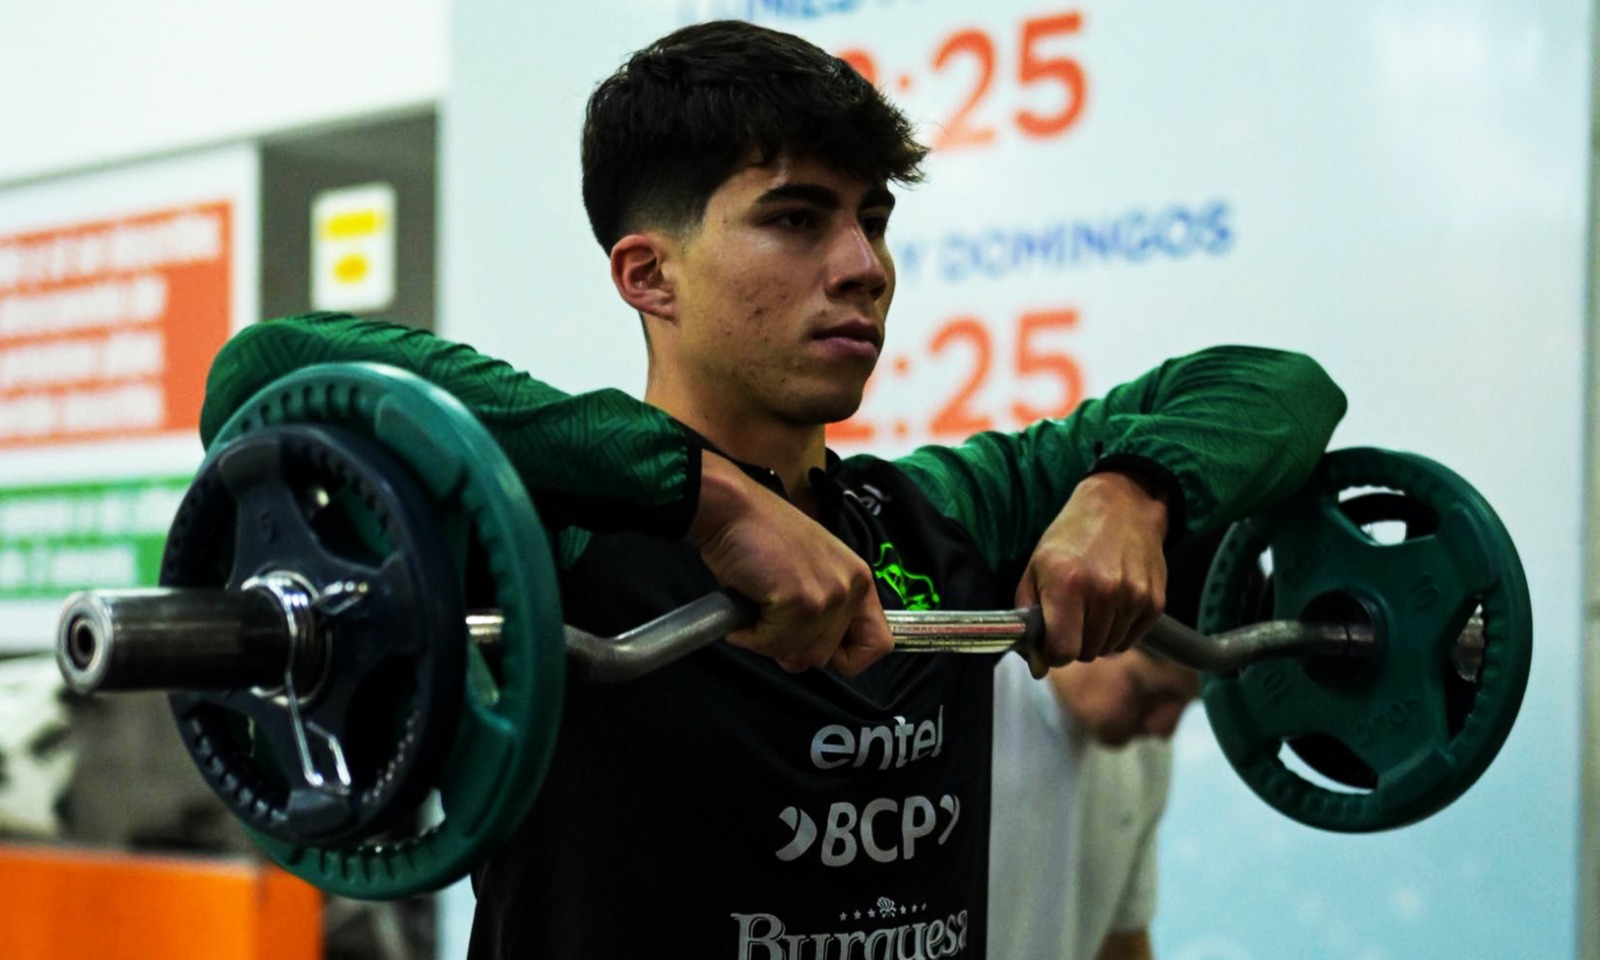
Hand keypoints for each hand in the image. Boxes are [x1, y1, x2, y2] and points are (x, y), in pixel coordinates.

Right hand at [686, 453, 893, 675]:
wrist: (732, 509)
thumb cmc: (760, 536)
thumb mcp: (810, 570)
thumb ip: (820, 610)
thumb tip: (801, 659)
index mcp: (859, 580)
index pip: (877, 644)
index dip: (846, 658)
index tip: (814, 645)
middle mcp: (852, 587)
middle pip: (825, 656)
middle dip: (788, 645)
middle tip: (766, 617)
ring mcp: (829, 594)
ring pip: (798, 654)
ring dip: (766, 640)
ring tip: (753, 606)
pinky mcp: (801, 600)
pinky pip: (771, 643)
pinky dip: (749, 634)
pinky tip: (743, 605)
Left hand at [1014, 471, 1168, 676]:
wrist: (1122, 506)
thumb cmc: (1071, 539)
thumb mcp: (1035, 569)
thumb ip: (1028, 620)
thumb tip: (1038, 668)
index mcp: (1066, 582)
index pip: (1062, 651)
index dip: (1052, 652)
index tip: (1051, 640)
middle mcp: (1103, 590)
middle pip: (1086, 653)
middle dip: (1074, 641)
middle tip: (1072, 612)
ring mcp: (1133, 596)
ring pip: (1108, 649)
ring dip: (1097, 635)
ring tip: (1092, 602)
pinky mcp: (1155, 603)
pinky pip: (1130, 639)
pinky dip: (1118, 629)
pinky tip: (1112, 602)